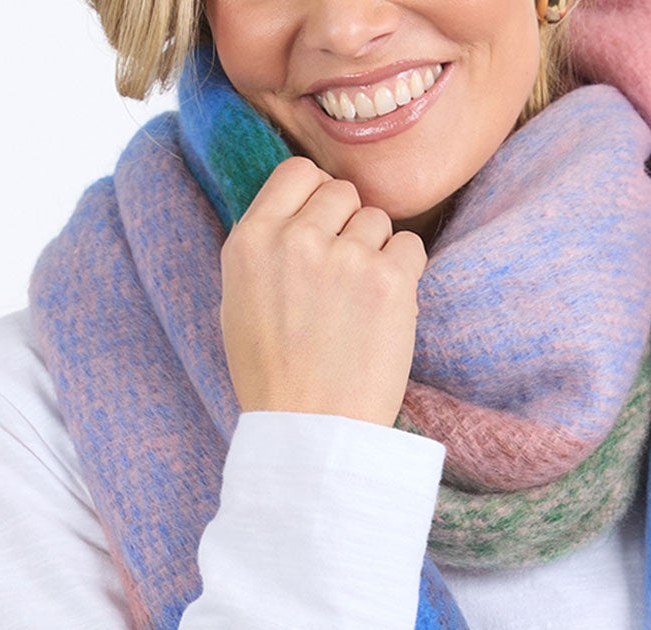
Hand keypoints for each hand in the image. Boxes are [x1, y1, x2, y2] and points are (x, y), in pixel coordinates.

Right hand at [219, 156, 427, 428]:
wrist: (311, 435)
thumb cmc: (274, 380)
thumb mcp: (239, 305)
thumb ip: (265, 250)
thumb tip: (297, 211)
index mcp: (250, 241)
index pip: (297, 173)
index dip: (318, 197)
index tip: (325, 229)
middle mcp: (295, 239)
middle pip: (343, 193)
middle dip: (349, 227)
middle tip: (344, 281)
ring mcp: (344, 257)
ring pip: (378, 221)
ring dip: (377, 254)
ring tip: (361, 307)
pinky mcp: (388, 281)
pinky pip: (411, 247)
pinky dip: (405, 275)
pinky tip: (387, 312)